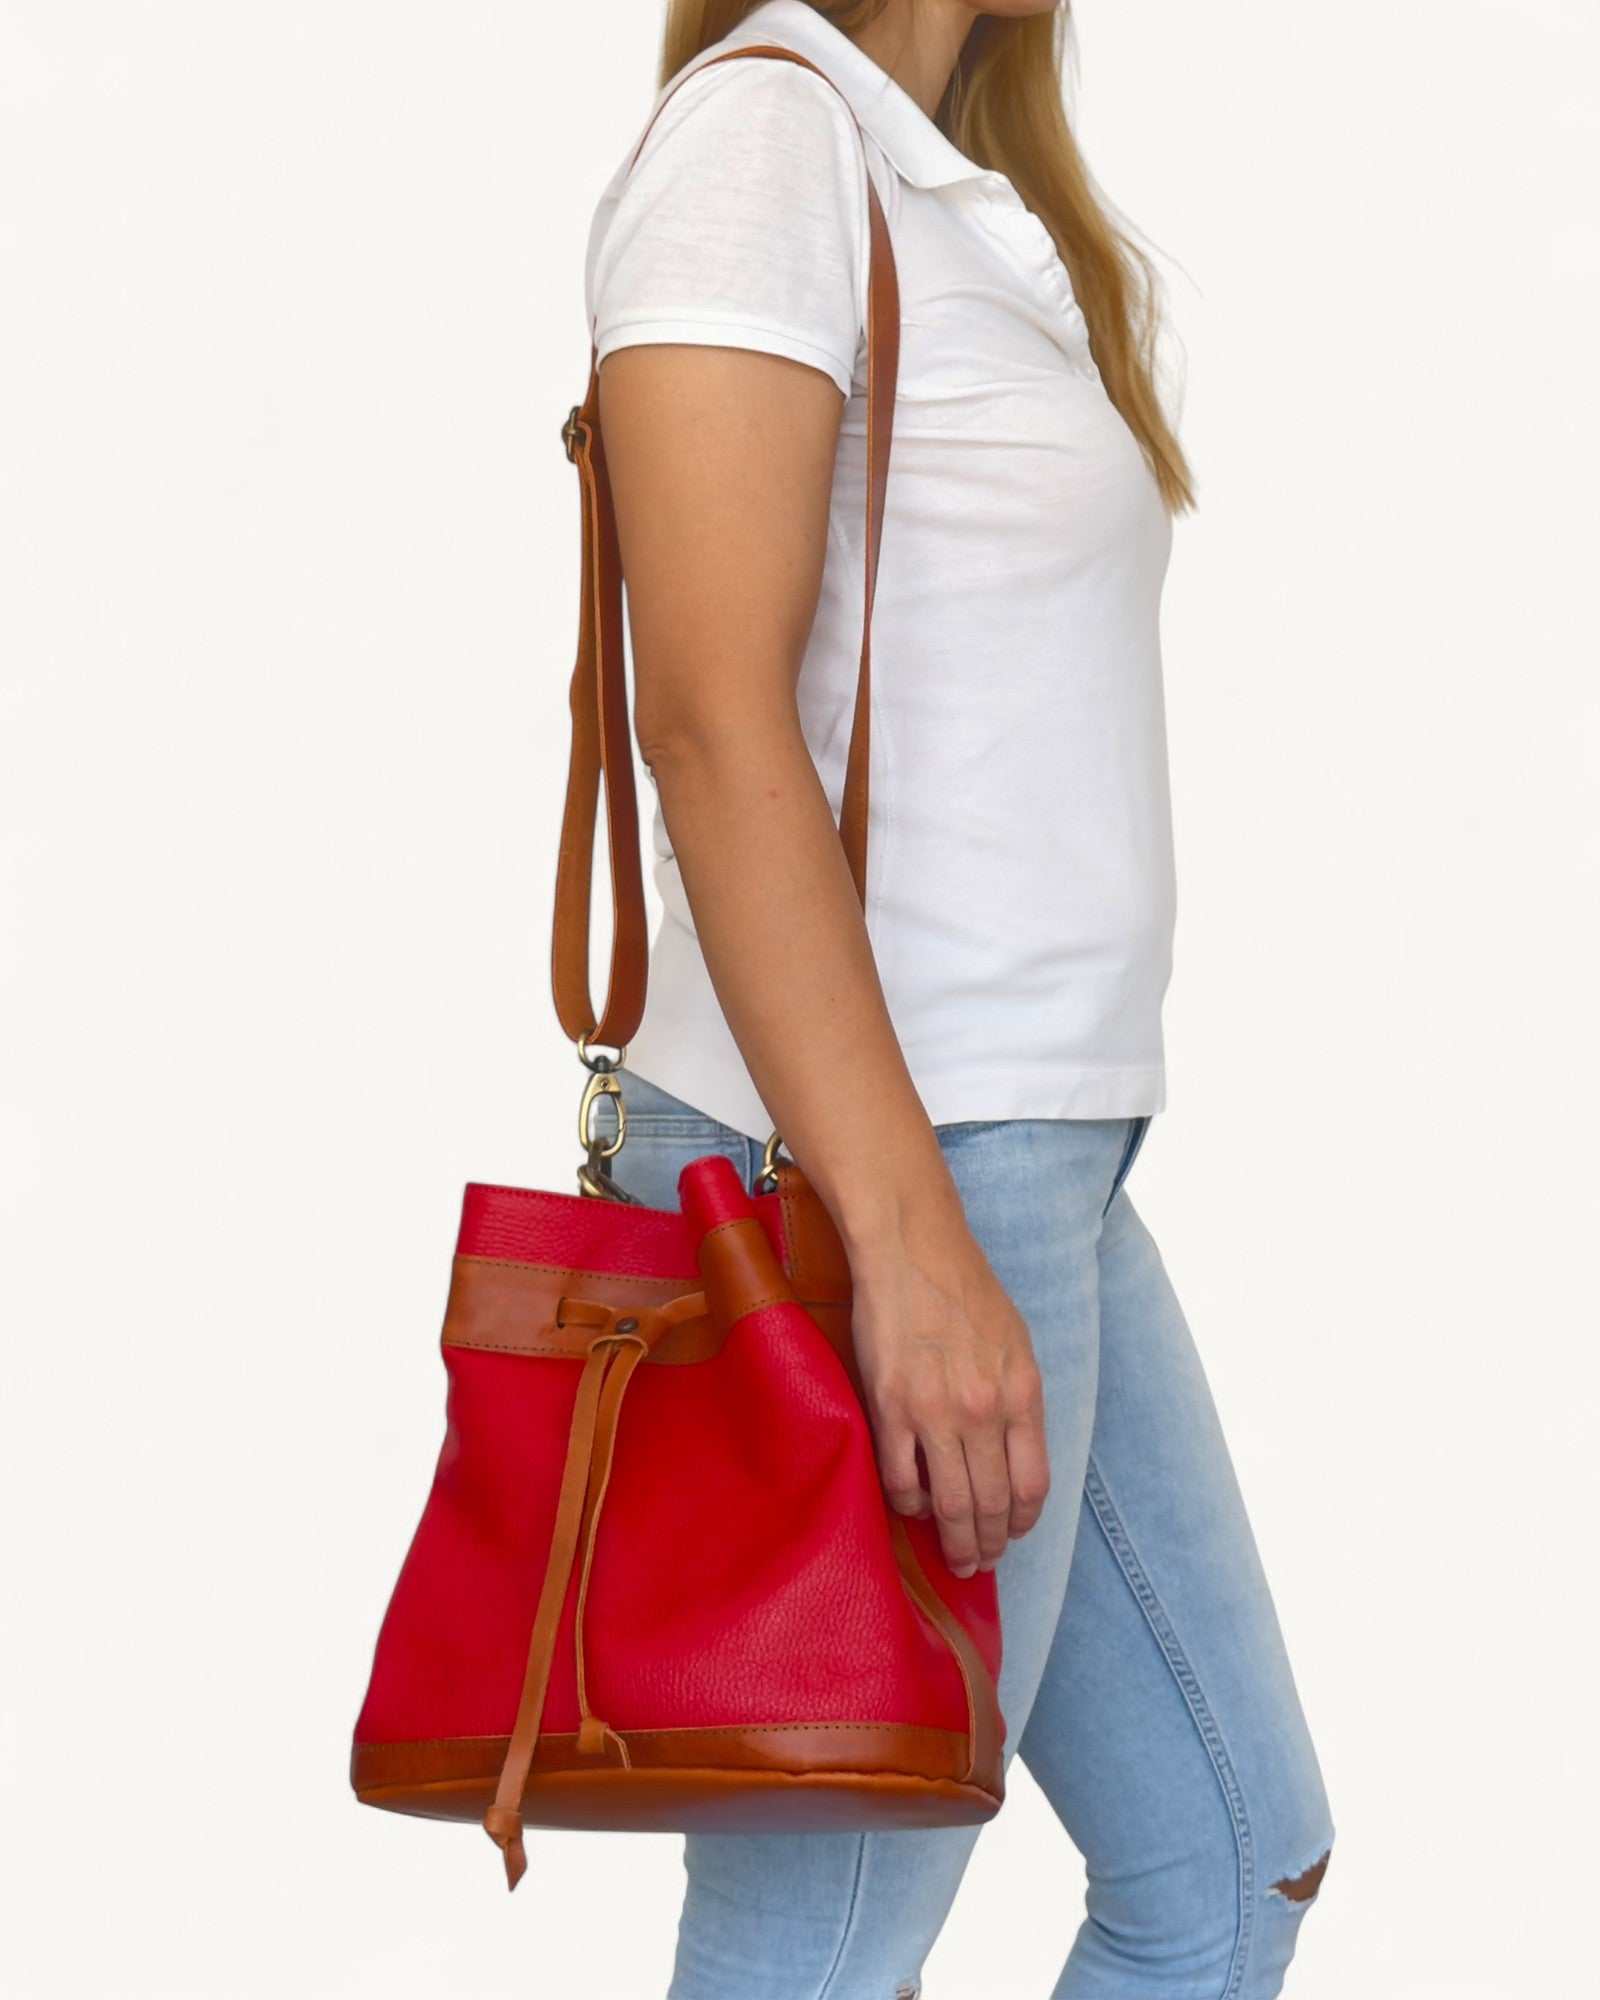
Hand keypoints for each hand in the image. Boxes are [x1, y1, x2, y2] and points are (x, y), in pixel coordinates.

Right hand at [846, 1211, 1049, 1577]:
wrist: (912, 1248)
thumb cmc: (966, 1290)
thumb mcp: (1017, 1342)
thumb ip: (1019, 1400)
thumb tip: (1013, 1453)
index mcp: (1022, 1393)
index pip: (1032, 1486)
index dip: (1022, 1523)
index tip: (1013, 1535)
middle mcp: (983, 1410)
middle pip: (991, 1505)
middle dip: (988, 1546)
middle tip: (980, 1564)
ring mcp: (935, 1412)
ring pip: (949, 1503)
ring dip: (954, 1541)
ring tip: (954, 1558)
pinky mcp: (890, 1406)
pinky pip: (900, 1478)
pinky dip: (908, 1504)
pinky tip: (912, 1507)